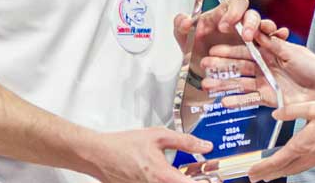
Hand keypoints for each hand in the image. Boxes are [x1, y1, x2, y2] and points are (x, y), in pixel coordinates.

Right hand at [84, 126, 212, 182]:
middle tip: (201, 176)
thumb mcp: (158, 136)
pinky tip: (167, 176)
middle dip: (193, 182)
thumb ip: (185, 141)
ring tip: (185, 174)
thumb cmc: (125, 145)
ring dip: (178, 181)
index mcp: (161, 175)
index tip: (216, 181)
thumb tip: (206, 146)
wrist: (99, 155)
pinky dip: (165, 182)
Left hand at [172, 0, 288, 74]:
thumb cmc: (196, 54)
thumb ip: (181, 28)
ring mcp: (253, 38)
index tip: (223, 26)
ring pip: (265, 28)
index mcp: (225, 17)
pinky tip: (283, 35)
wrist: (202, 76)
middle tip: (245, 36)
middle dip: (250, 23)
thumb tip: (184, 19)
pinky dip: (280, 36)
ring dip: (267, 28)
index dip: (232, 12)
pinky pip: (275, 41)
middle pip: (252, 15)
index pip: (235, 4)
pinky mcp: (261, 51)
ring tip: (268, 33)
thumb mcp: (185, 42)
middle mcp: (241, 25)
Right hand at [204, 31, 314, 108]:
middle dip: (221, 65)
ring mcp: (265, 82)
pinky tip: (223, 100)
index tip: (214, 47)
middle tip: (204, 64)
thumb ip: (271, 44)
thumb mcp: (291, 51)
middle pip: (239, 65)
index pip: (246, 48)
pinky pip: (249, 99)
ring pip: (240, 82)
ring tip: (206, 84)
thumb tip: (254, 30)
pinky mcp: (268, 98)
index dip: (230, 48)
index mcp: (270, 51)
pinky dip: (237, 100)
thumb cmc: (313, 66)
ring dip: (224, 83)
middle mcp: (265, 66)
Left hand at [247, 101, 314, 181]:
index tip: (250, 172)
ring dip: (279, 172)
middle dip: (267, 174)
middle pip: (283, 170)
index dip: (262, 167)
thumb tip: (275, 114)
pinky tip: (291, 165)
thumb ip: (293, 110)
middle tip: (253, 177)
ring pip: (293, 170)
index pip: (277, 160)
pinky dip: (291, 168)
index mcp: (303, 144)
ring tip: (267, 175)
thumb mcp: (314, 107)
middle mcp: (309, 155)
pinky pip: (303, 166)